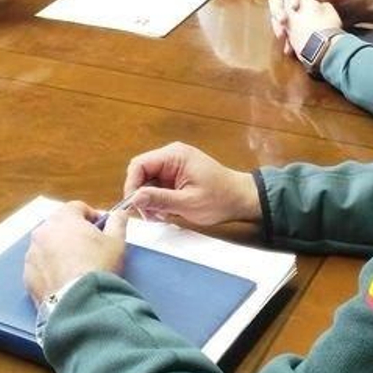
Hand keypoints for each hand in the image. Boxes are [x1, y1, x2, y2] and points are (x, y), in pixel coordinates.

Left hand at [25, 201, 126, 302]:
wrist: (81, 302)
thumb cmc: (97, 269)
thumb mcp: (116, 241)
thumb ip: (117, 222)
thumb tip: (119, 215)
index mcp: (63, 218)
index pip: (77, 207)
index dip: (92, 216)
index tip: (100, 227)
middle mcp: (43, 232)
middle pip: (60, 226)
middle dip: (74, 234)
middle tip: (90, 248)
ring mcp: (32, 254)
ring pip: (48, 246)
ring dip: (60, 252)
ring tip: (78, 267)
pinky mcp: (28, 275)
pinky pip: (41, 267)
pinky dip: (50, 270)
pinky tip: (66, 280)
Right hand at [121, 142, 260, 226]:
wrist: (240, 199)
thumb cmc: (220, 198)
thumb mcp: (187, 203)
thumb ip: (159, 199)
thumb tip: (134, 198)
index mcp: (174, 156)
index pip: (139, 165)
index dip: (132, 185)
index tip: (133, 205)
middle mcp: (172, 157)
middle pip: (141, 173)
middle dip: (141, 195)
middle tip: (149, 215)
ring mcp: (174, 166)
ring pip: (148, 182)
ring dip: (150, 200)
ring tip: (161, 215)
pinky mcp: (176, 176)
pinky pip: (158, 186)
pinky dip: (158, 200)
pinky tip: (167, 212)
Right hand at [269, 0, 372, 49]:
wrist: (360, 10)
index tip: (293, 8)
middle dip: (278, 11)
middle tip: (282, 24)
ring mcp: (299, 8)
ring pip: (281, 14)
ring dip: (279, 26)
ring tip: (283, 38)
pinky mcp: (300, 22)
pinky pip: (288, 28)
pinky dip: (288, 37)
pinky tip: (289, 48)